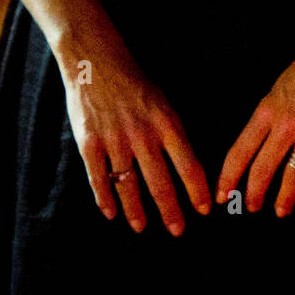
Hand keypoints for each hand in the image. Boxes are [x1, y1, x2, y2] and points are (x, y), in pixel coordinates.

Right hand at [59, 37, 211, 234]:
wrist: (97, 63)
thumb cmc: (136, 85)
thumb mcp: (163, 104)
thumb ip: (172, 134)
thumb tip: (188, 167)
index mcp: (166, 123)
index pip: (188, 164)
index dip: (197, 190)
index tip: (205, 209)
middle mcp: (143, 134)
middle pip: (160, 181)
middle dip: (171, 210)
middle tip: (178, 231)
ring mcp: (114, 140)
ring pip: (128, 185)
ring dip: (137, 211)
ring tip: (143, 227)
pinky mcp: (89, 143)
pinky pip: (98, 178)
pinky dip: (105, 199)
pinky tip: (112, 214)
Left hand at [216, 2, 294, 216]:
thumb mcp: (278, 86)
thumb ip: (268, 117)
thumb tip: (257, 148)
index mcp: (268, 109)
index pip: (240, 152)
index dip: (229, 178)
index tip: (222, 196)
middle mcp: (289, 122)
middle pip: (263, 169)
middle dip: (254, 195)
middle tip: (251, 207)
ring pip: (294, 175)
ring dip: (284, 198)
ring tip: (280, 210)